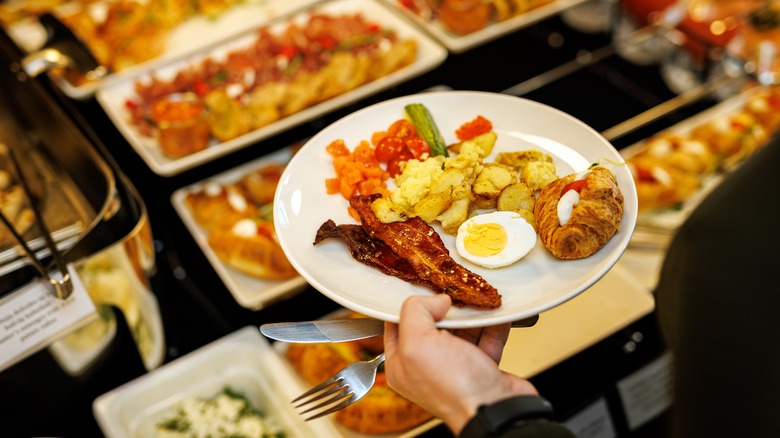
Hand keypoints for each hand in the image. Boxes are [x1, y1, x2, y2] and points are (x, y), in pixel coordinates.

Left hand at [384, 294, 538, 434]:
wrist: (496, 410)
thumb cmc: (454, 387)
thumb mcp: (418, 343)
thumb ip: (416, 312)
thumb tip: (435, 299)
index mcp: (402, 363)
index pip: (397, 324)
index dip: (409, 305)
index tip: (424, 288)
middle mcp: (426, 366)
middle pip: (432, 324)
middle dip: (445, 307)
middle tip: (455, 293)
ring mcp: (455, 367)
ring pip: (461, 329)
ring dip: (472, 314)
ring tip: (478, 298)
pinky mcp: (481, 367)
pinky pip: (486, 337)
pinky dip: (492, 324)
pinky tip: (496, 312)